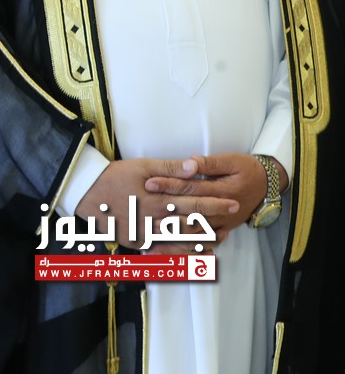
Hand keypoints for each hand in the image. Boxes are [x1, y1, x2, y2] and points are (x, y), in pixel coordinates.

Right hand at [75, 157, 238, 250]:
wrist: (85, 192)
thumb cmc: (113, 176)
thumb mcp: (141, 166)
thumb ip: (170, 168)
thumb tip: (195, 167)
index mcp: (159, 200)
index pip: (194, 204)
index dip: (216, 205)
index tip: (233, 204)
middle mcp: (155, 221)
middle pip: (192, 226)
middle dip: (214, 225)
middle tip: (231, 226)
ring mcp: (146, 235)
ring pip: (180, 243)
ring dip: (201, 243)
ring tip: (217, 241)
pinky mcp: (137, 242)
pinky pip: (162, 251)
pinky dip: (179, 253)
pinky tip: (189, 254)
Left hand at [144, 153, 276, 241]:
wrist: (267, 184)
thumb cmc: (247, 169)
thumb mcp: (232, 161)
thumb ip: (210, 164)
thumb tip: (190, 162)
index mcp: (223, 191)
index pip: (191, 188)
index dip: (169, 185)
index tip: (149, 183)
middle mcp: (222, 211)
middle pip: (192, 216)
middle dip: (168, 216)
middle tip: (146, 216)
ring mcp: (222, 224)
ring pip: (198, 236)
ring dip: (176, 239)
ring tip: (154, 239)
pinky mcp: (222, 230)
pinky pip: (204, 245)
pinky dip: (188, 251)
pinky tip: (172, 253)